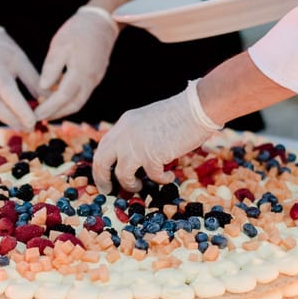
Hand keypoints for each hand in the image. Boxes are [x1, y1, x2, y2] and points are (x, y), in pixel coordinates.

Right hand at [0, 27, 41, 130]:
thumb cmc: (3, 48)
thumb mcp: (21, 61)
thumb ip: (34, 82)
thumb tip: (48, 99)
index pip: (10, 98)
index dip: (22, 112)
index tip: (35, 122)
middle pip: (0, 111)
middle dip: (17, 122)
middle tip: (32, 128)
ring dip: (11, 121)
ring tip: (26, 127)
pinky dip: (5, 115)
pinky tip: (16, 118)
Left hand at [33, 6, 118, 120]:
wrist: (102, 21)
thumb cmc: (78, 30)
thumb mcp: (60, 45)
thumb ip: (51, 68)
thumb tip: (43, 88)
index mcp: (81, 72)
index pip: (63, 97)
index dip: (49, 108)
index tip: (36, 114)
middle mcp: (91, 80)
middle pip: (73, 105)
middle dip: (56, 113)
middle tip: (39, 118)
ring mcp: (95, 79)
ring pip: (79, 101)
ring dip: (63, 108)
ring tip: (46, 110)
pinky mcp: (96, 76)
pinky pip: (82, 93)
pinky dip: (69, 99)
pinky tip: (57, 97)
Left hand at [92, 80, 221, 193]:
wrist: (197, 107)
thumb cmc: (180, 114)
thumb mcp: (149, 121)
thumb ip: (137, 135)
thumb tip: (133, 159)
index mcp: (125, 123)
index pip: (104, 147)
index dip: (101, 164)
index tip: (104, 177)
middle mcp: (125, 134)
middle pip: (102, 160)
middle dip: (102, 178)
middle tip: (107, 190)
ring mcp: (137, 145)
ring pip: (122, 174)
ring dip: (130, 184)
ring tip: (139, 186)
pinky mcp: (152, 156)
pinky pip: (151, 176)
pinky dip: (161, 180)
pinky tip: (169, 177)